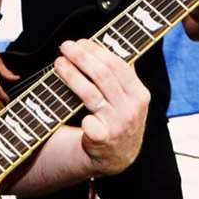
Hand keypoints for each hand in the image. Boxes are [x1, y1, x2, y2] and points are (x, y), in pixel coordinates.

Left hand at [53, 38, 149, 174]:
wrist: (116, 156)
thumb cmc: (118, 120)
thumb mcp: (129, 98)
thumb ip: (120, 75)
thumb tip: (99, 45)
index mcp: (139, 93)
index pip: (118, 65)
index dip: (97, 51)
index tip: (81, 42)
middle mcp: (131, 108)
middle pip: (103, 75)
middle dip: (81, 57)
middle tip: (65, 47)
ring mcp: (118, 124)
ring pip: (90, 93)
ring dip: (71, 75)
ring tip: (58, 63)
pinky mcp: (103, 139)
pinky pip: (87, 120)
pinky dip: (76, 109)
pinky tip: (64, 99)